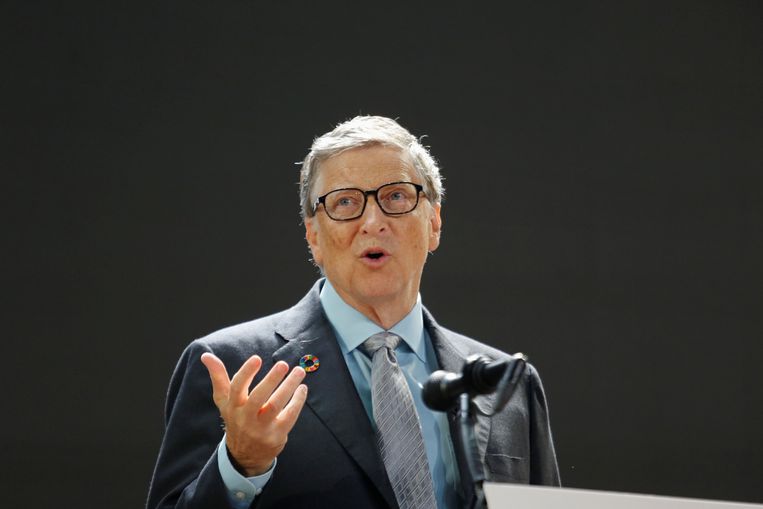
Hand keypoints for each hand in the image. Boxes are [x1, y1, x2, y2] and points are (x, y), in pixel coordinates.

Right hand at [200, 352, 307, 475]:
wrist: (245, 455)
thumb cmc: (236, 418)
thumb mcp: (224, 401)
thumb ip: (218, 377)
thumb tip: (205, 355)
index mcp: (232, 406)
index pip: (237, 388)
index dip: (246, 373)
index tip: (257, 358)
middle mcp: (245, 418)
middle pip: (258, 397)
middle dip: (271, 379)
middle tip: (283, 364)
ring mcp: (261, 428)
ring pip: (276, 404)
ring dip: (289, 386)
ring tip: (299, 371)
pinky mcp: (276, 435)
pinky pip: (289, 416)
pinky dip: (298, 401)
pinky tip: (302, 388)